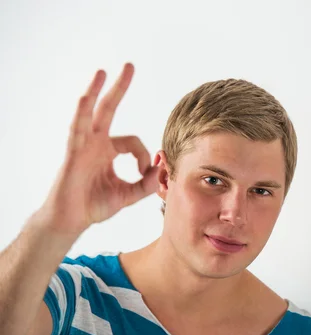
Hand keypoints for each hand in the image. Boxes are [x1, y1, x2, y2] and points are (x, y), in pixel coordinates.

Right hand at [39, 63, 158, 235]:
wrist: (72, 219)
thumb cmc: (96, 205)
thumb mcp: (130, 194)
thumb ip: (148, 183)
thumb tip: (164, 168)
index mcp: (109, 150)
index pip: (134, 142)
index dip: (145, 157)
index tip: (147, 172)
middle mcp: (95, 142)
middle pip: (109, 108)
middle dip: (120, 87)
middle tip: (129, 65)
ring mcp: (83, 144)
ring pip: (91, 113)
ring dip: (96, 91)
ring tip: (103, 71)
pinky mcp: (73, 151)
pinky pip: (77, 128)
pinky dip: (81, 113)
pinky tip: (84, 97)